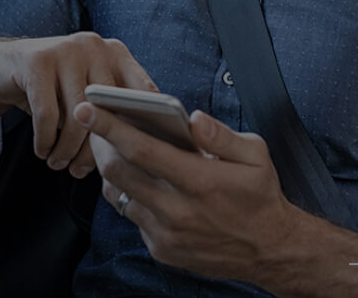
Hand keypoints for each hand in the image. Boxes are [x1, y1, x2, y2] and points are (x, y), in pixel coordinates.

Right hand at [0, 32, 155, 177]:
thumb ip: (111, 111)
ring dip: (67, 149)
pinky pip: (47, 114)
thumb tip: (134, 153)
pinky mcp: (37, 60)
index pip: (144, 91)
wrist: (2, 65)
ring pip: (77, 115)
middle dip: (95, 149)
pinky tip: (43, 151)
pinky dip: (45, 141)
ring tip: (59, 164)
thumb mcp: (85, 93)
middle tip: (81, 172)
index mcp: (116, 52)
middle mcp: (94, 45)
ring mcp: (65, 49)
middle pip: (107, 109)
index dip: (144, 126)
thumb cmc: (54, 89)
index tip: (134, 157)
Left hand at [75, 102, 299, 282]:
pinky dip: (129, 195)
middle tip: (92, 122)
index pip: (141, 149)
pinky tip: (136, 179)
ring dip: (110, 170)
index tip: (86, 108)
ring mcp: (167, 234)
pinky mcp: (161, 249)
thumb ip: (221, 134)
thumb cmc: (260, 195)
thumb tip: (192, 118)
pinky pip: (132, 217)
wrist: (271, 250)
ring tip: (109, 147)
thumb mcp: (255, 155)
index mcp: (199, 181)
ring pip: (119, 195)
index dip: (109, 126)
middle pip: (119, 172)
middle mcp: (178, 210)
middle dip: (99, 143)